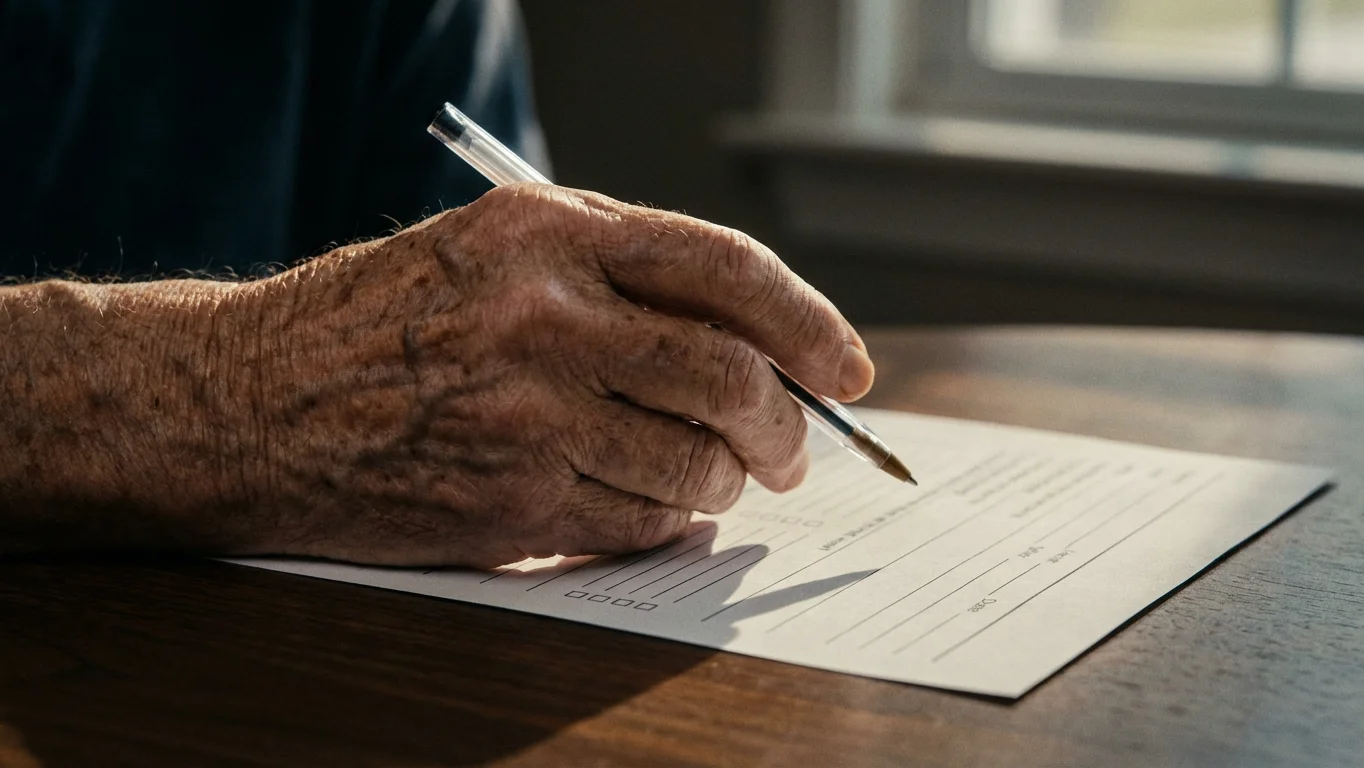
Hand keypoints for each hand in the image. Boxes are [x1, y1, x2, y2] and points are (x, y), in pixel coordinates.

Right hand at [235, 184, 872, 566]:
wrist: (245, 401)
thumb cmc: (375, 321)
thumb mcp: (491, 248)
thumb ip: (615, 273)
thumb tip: (749, 340)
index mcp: (546, 234)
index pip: (725, 270)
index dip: (809, 321)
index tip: (849, 368)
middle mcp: (542, 318)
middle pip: (728, 375)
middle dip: (787, 424)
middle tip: (796, 450)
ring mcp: (524, 416)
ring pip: (695, 463)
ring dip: (730, 480)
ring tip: (720, 478)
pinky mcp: (506, 504)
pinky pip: (639, 523)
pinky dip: (672, 522)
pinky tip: (659, 507)